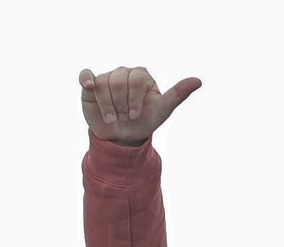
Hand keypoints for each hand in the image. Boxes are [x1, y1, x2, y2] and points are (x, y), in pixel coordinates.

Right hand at [79, 66, 200, 146]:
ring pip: (102, 85)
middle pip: (118, 81)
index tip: (135, 116)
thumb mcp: (162, 110)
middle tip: (125, 117)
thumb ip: (178, 95)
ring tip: (113, 117)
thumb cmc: (145, 122)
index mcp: (142, 76)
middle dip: (121, 104)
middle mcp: (124, 73)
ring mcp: (107, 78)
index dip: (134, 99)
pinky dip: (86, 79)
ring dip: (108, 106)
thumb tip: (198, 80)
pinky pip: (85, 76)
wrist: (123, 137)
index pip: (136, 79)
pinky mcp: (90, 85)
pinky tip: (89, 86)